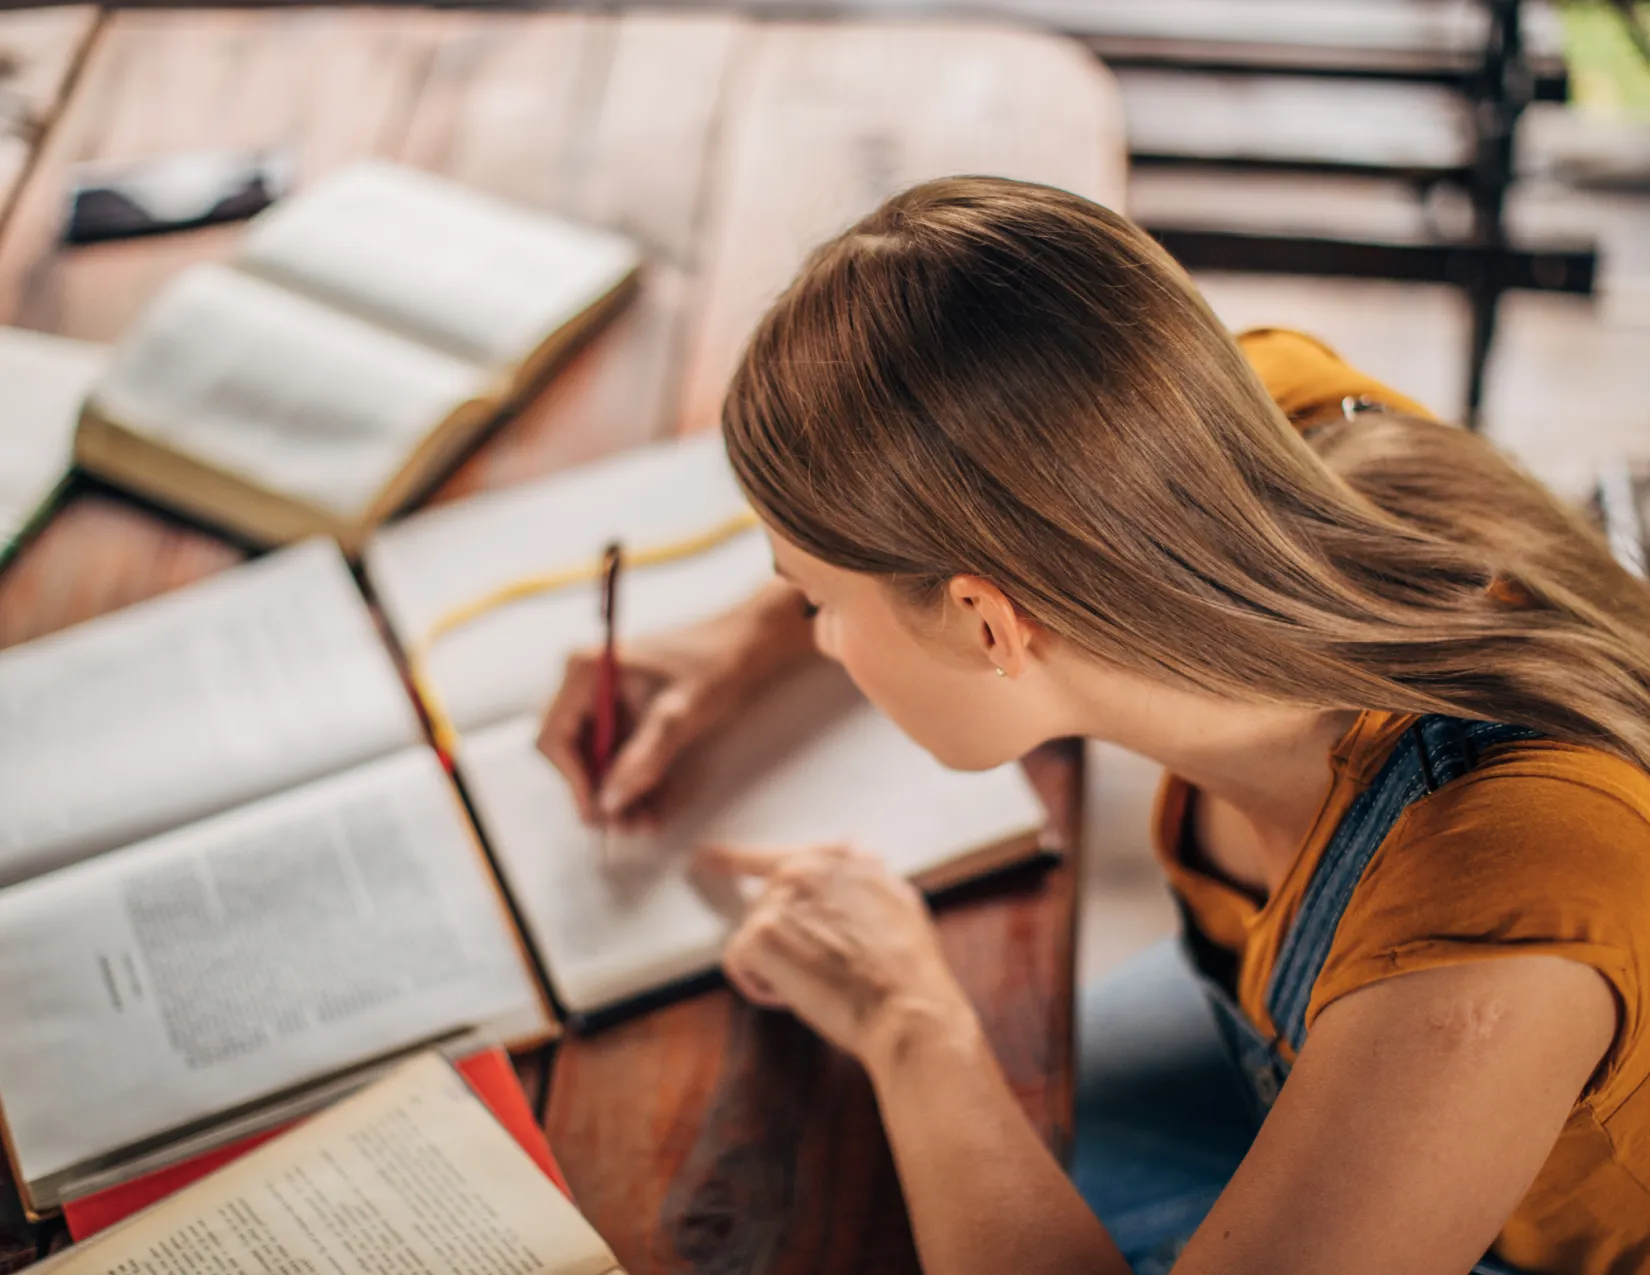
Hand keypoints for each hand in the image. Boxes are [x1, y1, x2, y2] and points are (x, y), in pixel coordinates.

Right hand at [536, 581, 817, 827]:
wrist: (749, 647)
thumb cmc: (715, 667)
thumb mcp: (678, 716)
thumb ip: (643, 759)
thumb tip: (610, 802)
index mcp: (586, 670)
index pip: (555, 736)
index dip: (573, 780)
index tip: (599, 812)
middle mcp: (586, 681)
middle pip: (572, 751)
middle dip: (599, 792)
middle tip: (623, 827)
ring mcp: (604, 696)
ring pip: (597, 758)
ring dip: (617, 793)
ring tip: (643, 824)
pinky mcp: (625, 710)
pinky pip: (618, 753)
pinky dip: (633, 779)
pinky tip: (652, 807)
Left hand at [700, 843, 980, 1072]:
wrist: (907, 1008)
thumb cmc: (907, 968)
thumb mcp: (898, 900)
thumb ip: (864, 871)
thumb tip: (849, 844)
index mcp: (833, 860)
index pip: (773, 856)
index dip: (738, 859)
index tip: (707, 856)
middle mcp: (803, 870)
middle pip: (765, 909)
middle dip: (785, 944)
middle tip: (823, 971)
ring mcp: (780, 900)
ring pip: (754, 938)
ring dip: (778, 967)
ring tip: (822, 982)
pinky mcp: (761, 934)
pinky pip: (739, 962)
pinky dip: (761, 987)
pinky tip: (796, 995)